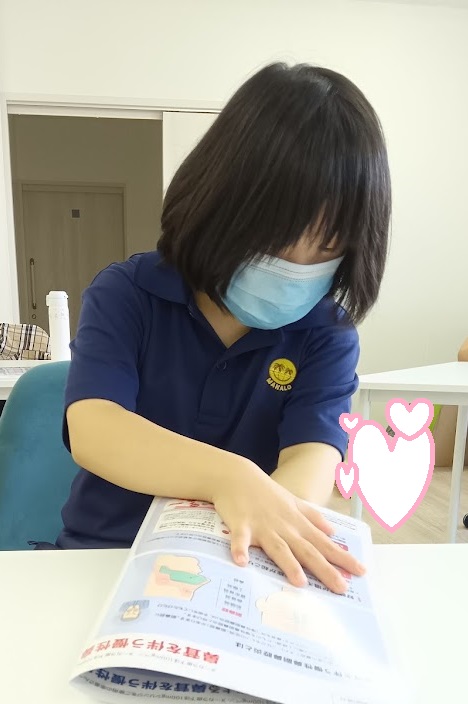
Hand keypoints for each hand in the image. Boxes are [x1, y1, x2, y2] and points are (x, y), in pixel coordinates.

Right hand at [213, 462, 364, 593]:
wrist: (238, 476)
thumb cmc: (266, 492)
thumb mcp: (294, 502)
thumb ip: (313, 517)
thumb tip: (332, 531)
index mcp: (297, 523)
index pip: (324, 543)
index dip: (342, 557)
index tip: (361, 571)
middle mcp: (284, 527)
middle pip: (307, 550)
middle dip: (325, 569)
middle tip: (341, 587)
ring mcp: (262, 526)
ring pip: (278, 547)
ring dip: (288, 563)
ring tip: (299, 582)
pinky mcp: (240, 525)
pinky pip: (240, 539)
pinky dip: (240, 549)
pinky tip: (241, 562)